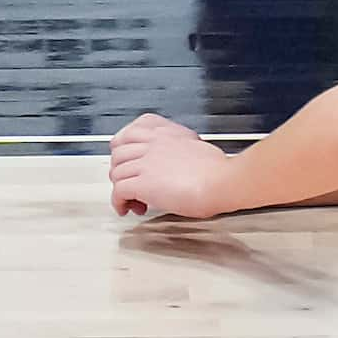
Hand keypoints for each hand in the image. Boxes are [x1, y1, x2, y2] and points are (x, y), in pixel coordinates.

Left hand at [109, 112, 235, 219]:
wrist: (221, 181)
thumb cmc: (216, 170)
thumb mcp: (196, 145)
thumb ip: (179, 147)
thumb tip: (177, 159)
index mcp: (166, 132)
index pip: (133, 129)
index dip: (125, 146)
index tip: (129, 158)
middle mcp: (153, 143)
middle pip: (118, 151)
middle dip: (120, 169)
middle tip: (130, 182)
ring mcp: (146, 162)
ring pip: (116, 171)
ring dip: (120, 188)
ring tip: (132, 200)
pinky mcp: (143, 183)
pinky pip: (118, 191)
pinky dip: (118, 202)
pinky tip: (128, 208)